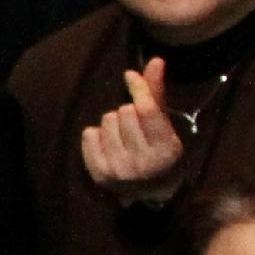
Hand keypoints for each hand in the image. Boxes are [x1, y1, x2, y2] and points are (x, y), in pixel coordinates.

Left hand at [74, 58, 187, 202]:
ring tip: (124, 137)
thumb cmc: (161, 153)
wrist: (151, 193)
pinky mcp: (99, 174)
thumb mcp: (166, 126)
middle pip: (124, 112)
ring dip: (113, 123)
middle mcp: (142, 162)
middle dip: (128, 113)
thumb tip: (155, 60)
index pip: (145, 110)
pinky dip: (96, 134)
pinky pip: (88, 134)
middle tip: (136, 128)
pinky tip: (108, 144)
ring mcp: (118, 170)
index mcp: (165, 150)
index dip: (137, 88)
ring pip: (106, 120)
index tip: (130, 77)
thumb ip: (157, 94)